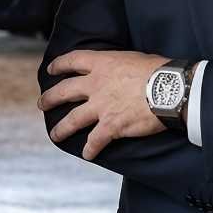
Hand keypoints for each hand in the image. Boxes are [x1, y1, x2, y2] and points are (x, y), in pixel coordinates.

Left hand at [39, 50, 168, 160]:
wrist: (170, 89)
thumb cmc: (159, 70)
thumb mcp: (133, 58)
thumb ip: (120, 65)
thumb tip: (123, 70)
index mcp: (102, 64)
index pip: (73, 61)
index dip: (59, 65)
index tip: (51, 69)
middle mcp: (96, 85)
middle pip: (64, 91)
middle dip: (50, 98)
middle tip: (42, 104)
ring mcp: (101, 107)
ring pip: (73, 120)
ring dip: (61, 129)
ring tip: (55, 135)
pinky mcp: (111, 126)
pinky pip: (95, 140)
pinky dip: (90, 149)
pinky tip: (88, 154)